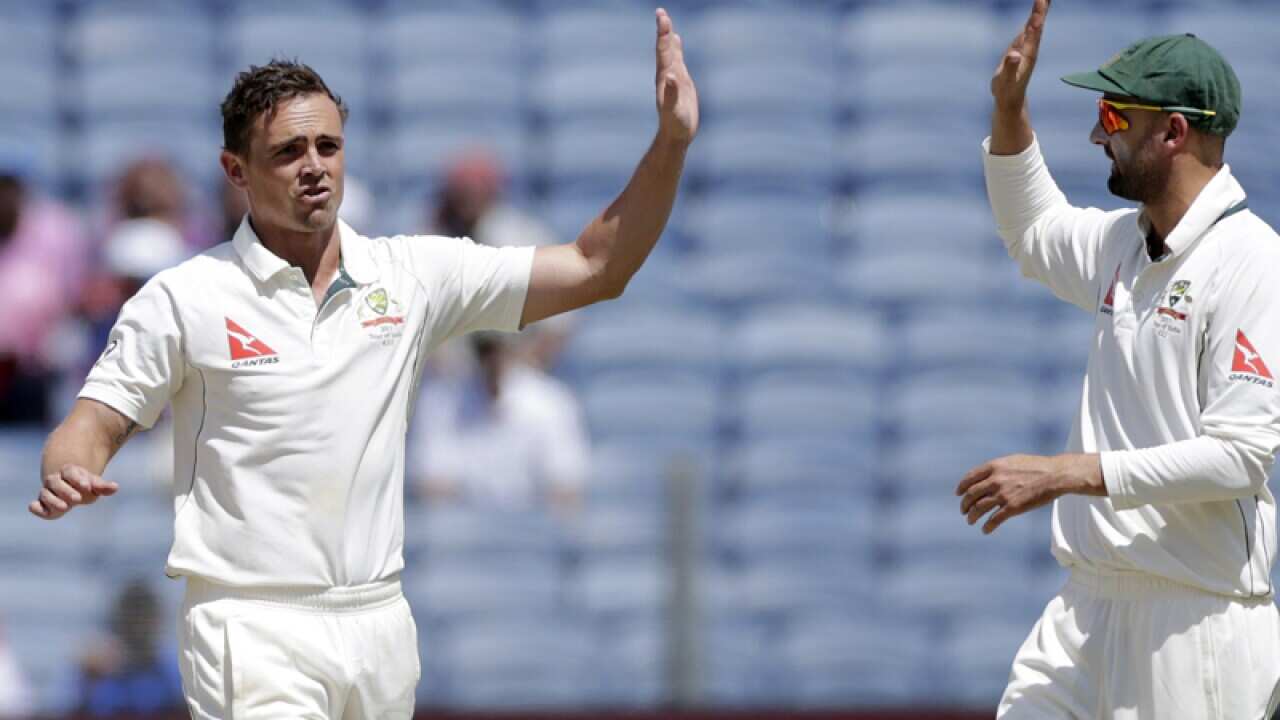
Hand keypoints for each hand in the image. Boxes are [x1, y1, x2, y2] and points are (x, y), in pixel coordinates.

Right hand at [30, 464, 117, 519]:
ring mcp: (47, 492)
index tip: (88, 486)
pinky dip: (36, 507)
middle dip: (66, 491)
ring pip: (45, 493)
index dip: (78, 479)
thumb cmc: (84, 486)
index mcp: (69, 472)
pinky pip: (35, 505)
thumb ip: (103, 486)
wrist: (70, 488)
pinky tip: (38, 509)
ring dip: (53, 500)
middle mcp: (55, 480)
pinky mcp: (42, 504)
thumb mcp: (94, 485)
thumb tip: (115, 487)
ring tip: (65, 507)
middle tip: (78, 499)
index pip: (71, 473)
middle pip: (56, 482)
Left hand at [655, 8, 697, 144]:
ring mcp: (674, 77)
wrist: (676, 135)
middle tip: (661, 12)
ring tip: (665, 22)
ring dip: (668, 36)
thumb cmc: (675, 125)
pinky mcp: (681, 82)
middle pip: (665, 48)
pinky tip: (676, 41)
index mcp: (665, 78)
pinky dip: (676, 48)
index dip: (663, 33)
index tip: (662, 16)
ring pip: (670, 52)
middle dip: (664, 30)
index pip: (663, 51)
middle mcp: (667, 74)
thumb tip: (671, 76)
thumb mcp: (673, 110)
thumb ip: (671, 94)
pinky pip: (678, 60)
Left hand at [956, 453, 1102, 533]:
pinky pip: (994, 520)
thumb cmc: (1037, 466)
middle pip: (971, 494)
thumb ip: (999, 468)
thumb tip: (989, 474)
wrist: (1055, 475)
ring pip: (979, 508)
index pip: (970, 478)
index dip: (962, 487)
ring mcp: (1003, 494)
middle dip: (965, 504)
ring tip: (970, 521)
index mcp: (994, 467)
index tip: (958, 494)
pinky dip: (987, 526)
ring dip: (972, 516)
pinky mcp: (1013, 507)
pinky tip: (985, 530)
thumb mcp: (1013, 461)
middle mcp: (995, 480)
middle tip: (964, 510)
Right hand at [991, 0, 1049, 114]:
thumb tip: (1014, 54)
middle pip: (1038, 23)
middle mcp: (1030, 47)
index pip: (1034, 30)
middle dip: (1043, 7)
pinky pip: (1030, 28)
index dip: (1037, 15)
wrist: (1011, 97)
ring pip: (1036, 23)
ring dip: (1041, 9)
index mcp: (1028, 53)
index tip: (1041, 0)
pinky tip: (1037, 12)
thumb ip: (1010, 67)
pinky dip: (1034, 17)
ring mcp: (1026, 46)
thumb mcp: (1006, 80)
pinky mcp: (1022, 47)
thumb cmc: (1007, 90)